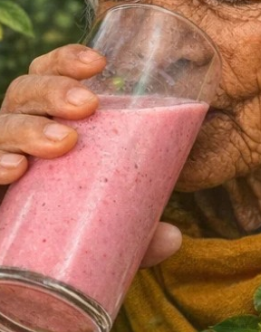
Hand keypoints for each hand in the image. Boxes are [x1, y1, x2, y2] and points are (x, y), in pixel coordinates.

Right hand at [0, 44, 181, 266]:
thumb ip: (139, 233)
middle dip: (53, 90)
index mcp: (47, 124)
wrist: (29, 271)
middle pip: (23, 93)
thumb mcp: (109, 225)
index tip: (99, 63)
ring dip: (28, 128)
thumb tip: (173, 239)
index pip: (47, 76)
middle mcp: (16, 136)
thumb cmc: (71, 231)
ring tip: (63, 142)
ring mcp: (0, 158)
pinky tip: (15, 168)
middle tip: (87, 105)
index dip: (65, 61)